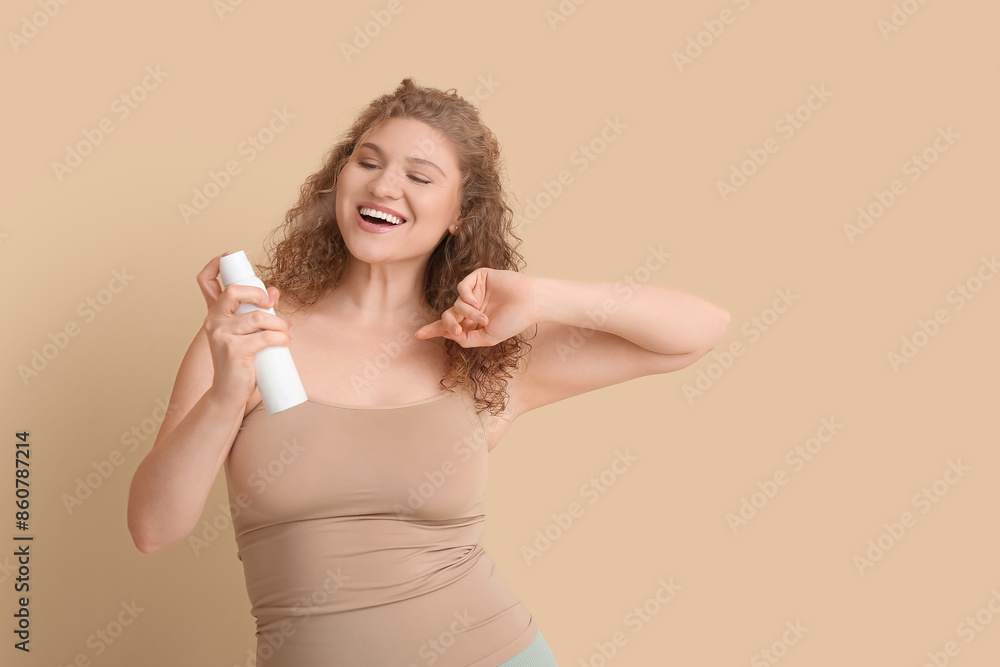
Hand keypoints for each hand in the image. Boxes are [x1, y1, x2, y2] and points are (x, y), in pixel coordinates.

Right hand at [196, 253, 292, 406]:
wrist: (228, 391)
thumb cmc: (239, 361)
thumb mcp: (245, 333)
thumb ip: (257, 311)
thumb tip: (274, 291)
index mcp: (215, 315)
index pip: (214, 284)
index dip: (230, 275)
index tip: (262, 292)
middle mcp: (214, 323)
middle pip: (235, 292)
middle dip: (259, 295)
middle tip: (273, 307)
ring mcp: (223, 336)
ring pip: (258, 317)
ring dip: (278, 323)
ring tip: (285, 332)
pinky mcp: (235, 351)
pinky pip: (265, 337)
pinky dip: (281, 338)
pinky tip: (285, 341)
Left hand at [415, 269, 535, 346]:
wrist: (529, 304)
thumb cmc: (513, 321)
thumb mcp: (489, 338)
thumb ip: (468, 339)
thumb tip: (449, 335)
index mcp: (473, 321)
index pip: (450, 326)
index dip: (434, 330)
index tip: (418, 335)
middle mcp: (472, 306)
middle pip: (448, 315)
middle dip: (448, 323)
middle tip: (457, 330)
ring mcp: (475, 291)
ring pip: (456, 304)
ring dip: (466, 312)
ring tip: (483, 317)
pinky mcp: (479, 278)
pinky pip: (461, 287)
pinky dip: (465, 296)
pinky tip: (477, 302)